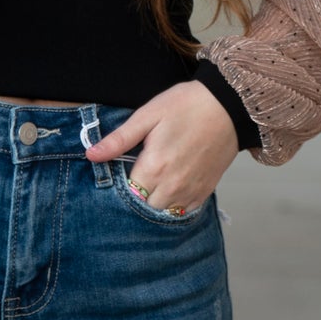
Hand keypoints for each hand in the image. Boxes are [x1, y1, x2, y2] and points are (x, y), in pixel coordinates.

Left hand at [83, 80, 237, 215]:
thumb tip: (91, 155)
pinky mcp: (205, 192)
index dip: (118, 188)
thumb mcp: (148, 115)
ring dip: (153, 204)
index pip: (126, 194)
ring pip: (163, 213)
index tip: (118, 176)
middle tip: (133, 179)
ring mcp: (190, 192)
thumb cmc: (186, 106)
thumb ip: (119, 139)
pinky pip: (183, 211)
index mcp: (154, 167)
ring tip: (150, 184)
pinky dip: (173, 205)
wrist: (229, 106)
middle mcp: (172, 186)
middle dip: (135, 198)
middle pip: (143, 209)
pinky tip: (168, 188)